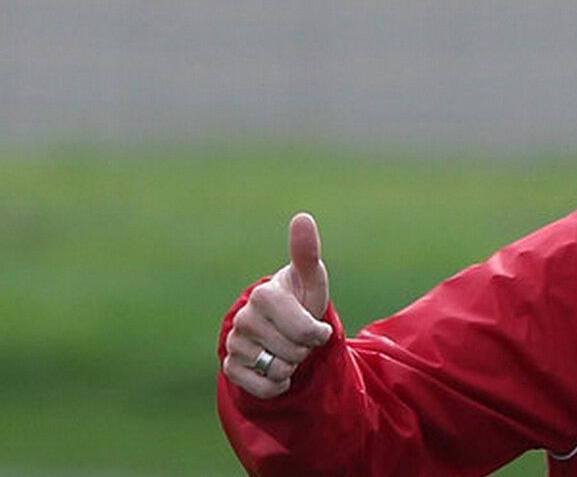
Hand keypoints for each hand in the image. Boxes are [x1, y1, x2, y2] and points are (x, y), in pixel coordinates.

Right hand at [222, 212, 333, 398]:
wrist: (282, 327)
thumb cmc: (300, 300)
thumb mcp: (311, 280)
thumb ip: (307, 253)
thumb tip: (302, 217)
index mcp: (264, 295)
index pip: (304, 331)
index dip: (317, 334)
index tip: (316, 325)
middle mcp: (243, 319)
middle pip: (294, 352)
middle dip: (305, 349)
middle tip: (299, 336)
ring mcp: (234, 343)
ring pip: (279, 371)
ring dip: (292, 365)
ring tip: (287, 348)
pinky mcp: (230, 367)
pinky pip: (263, 388)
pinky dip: (277, 385)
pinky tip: (276, 370)